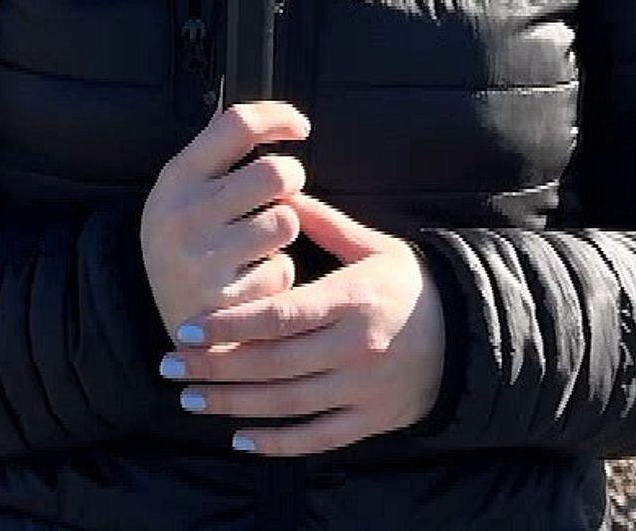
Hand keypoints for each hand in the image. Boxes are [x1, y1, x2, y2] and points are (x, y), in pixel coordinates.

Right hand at [140, 101, 310, 343]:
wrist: (170, 327)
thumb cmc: (188, 245)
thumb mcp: (185, 193)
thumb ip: (220, 155)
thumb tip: (274, 117)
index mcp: (177, 178)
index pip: (238, 124)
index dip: (278, 116)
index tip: (300, 127)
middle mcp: (184, 215)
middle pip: (275, 172)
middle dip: (291, 179)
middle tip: (282, 194)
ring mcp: (202, 260)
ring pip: (286, 221)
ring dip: (283, 231)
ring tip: (258, 244)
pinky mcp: (225, 303)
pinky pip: (282, 270)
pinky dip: (276, 275)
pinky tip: (250, 283)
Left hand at [157, 193, 446, 455]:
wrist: (466, 333)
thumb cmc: (410, 283)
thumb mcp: (373, 247)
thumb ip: (326, 224)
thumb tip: (283, 192)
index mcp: (353, 300)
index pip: (281, 316)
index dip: (231, 324)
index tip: (187, 326)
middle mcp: (355, 348)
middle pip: (273, 363)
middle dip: (215, 366)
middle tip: (169, 364)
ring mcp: (362, 390)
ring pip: (286, 404)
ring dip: (232, 403)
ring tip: (189, 397)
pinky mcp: (369, 421)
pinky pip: (315, 438)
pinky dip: (275, 443)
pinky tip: (237, 438)